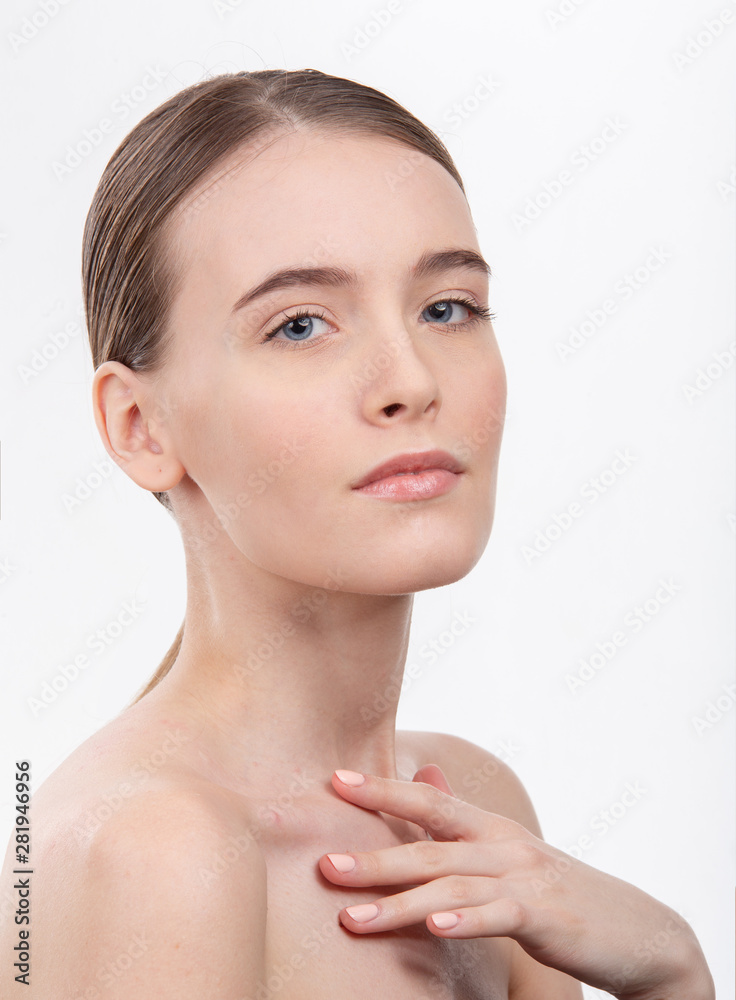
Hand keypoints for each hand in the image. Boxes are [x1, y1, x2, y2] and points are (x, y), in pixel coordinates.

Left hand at [318, 766, 713, 999]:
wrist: (638, 930)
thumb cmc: (558, 891)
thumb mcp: (508, 851)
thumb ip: (461, 820)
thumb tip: (422, 778)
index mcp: (489, 828)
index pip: (428, 802)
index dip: (381, 789)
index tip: (333, 781)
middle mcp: (503, 845)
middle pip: (429, 847)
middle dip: (373, 856)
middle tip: (322, 864)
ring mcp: (526, 878)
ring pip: (452, 886)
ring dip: (399, 902)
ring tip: (352, 917)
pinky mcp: (547, 916)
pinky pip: (500, 916)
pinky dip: (467, 921)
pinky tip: (436, 929)